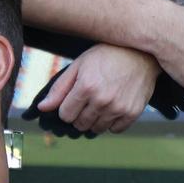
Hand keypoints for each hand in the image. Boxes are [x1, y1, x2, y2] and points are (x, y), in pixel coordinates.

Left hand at [36, 44, 158, 134]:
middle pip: (80, 124)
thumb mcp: (79, 66)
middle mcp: (102, 100)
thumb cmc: (106, 56)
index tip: (73, 100)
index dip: (67, 108)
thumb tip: (42, 108)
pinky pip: (115, 130)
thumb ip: (59, 89)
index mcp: (86, 87)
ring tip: (101, 102)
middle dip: (79, 115)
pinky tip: (113, 107)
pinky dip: (111, 122)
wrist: (141, 53)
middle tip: (88, 100)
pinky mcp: (132, 113)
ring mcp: (118, 108)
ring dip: (95, 120)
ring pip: (97, 129)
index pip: (65, 115)